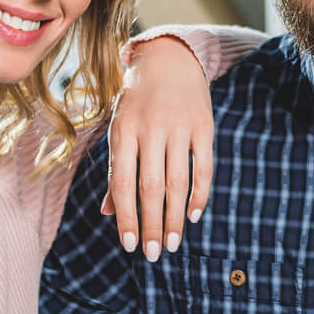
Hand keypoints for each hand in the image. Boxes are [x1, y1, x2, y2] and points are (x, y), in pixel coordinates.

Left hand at [103, 34, 214, 261]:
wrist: (170, 58)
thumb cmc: (138, 101)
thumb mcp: (119, 127)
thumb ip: (116, 169)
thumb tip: (109, 212)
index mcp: (123, 131)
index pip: (124, 183)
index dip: (126, 216)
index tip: (129, 245)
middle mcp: (150, 129)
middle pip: (151, 187)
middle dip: (151, 224)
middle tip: (153, 254)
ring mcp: (179, 127)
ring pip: (177, 182)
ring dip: (174, 217)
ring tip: (173, 243)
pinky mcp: (204, 126)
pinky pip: (204, 167)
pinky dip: (199, 194)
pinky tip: (193, 215)